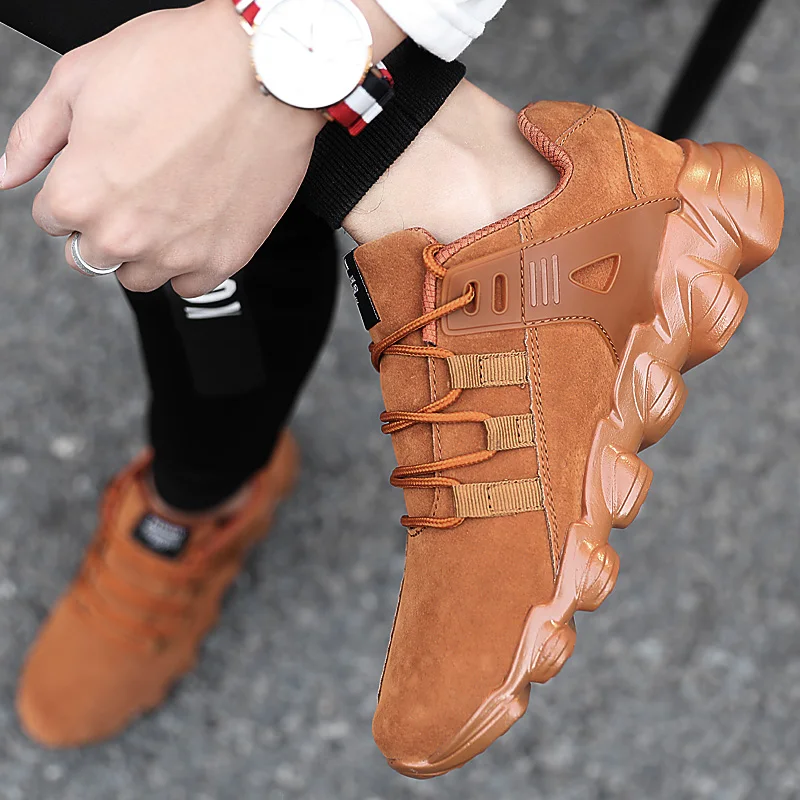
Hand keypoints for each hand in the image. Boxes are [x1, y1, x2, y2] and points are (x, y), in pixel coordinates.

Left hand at [0, 0, 324, 296]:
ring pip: (139, 277)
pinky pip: (190, 285)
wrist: (264, 74)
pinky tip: (196, 224)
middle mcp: (125, 235)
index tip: (101, 170)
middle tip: (135, 187)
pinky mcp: (224, 258)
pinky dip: (188, 263)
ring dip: (143, 251)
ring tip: (167, 206)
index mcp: (79, 195)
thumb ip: (34, 137)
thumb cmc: (178, 64)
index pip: (52, 220)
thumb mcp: (80, 78)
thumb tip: (7, 175)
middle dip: (103, 226)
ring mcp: (177, 252)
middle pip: (92, 257)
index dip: (73, 189)